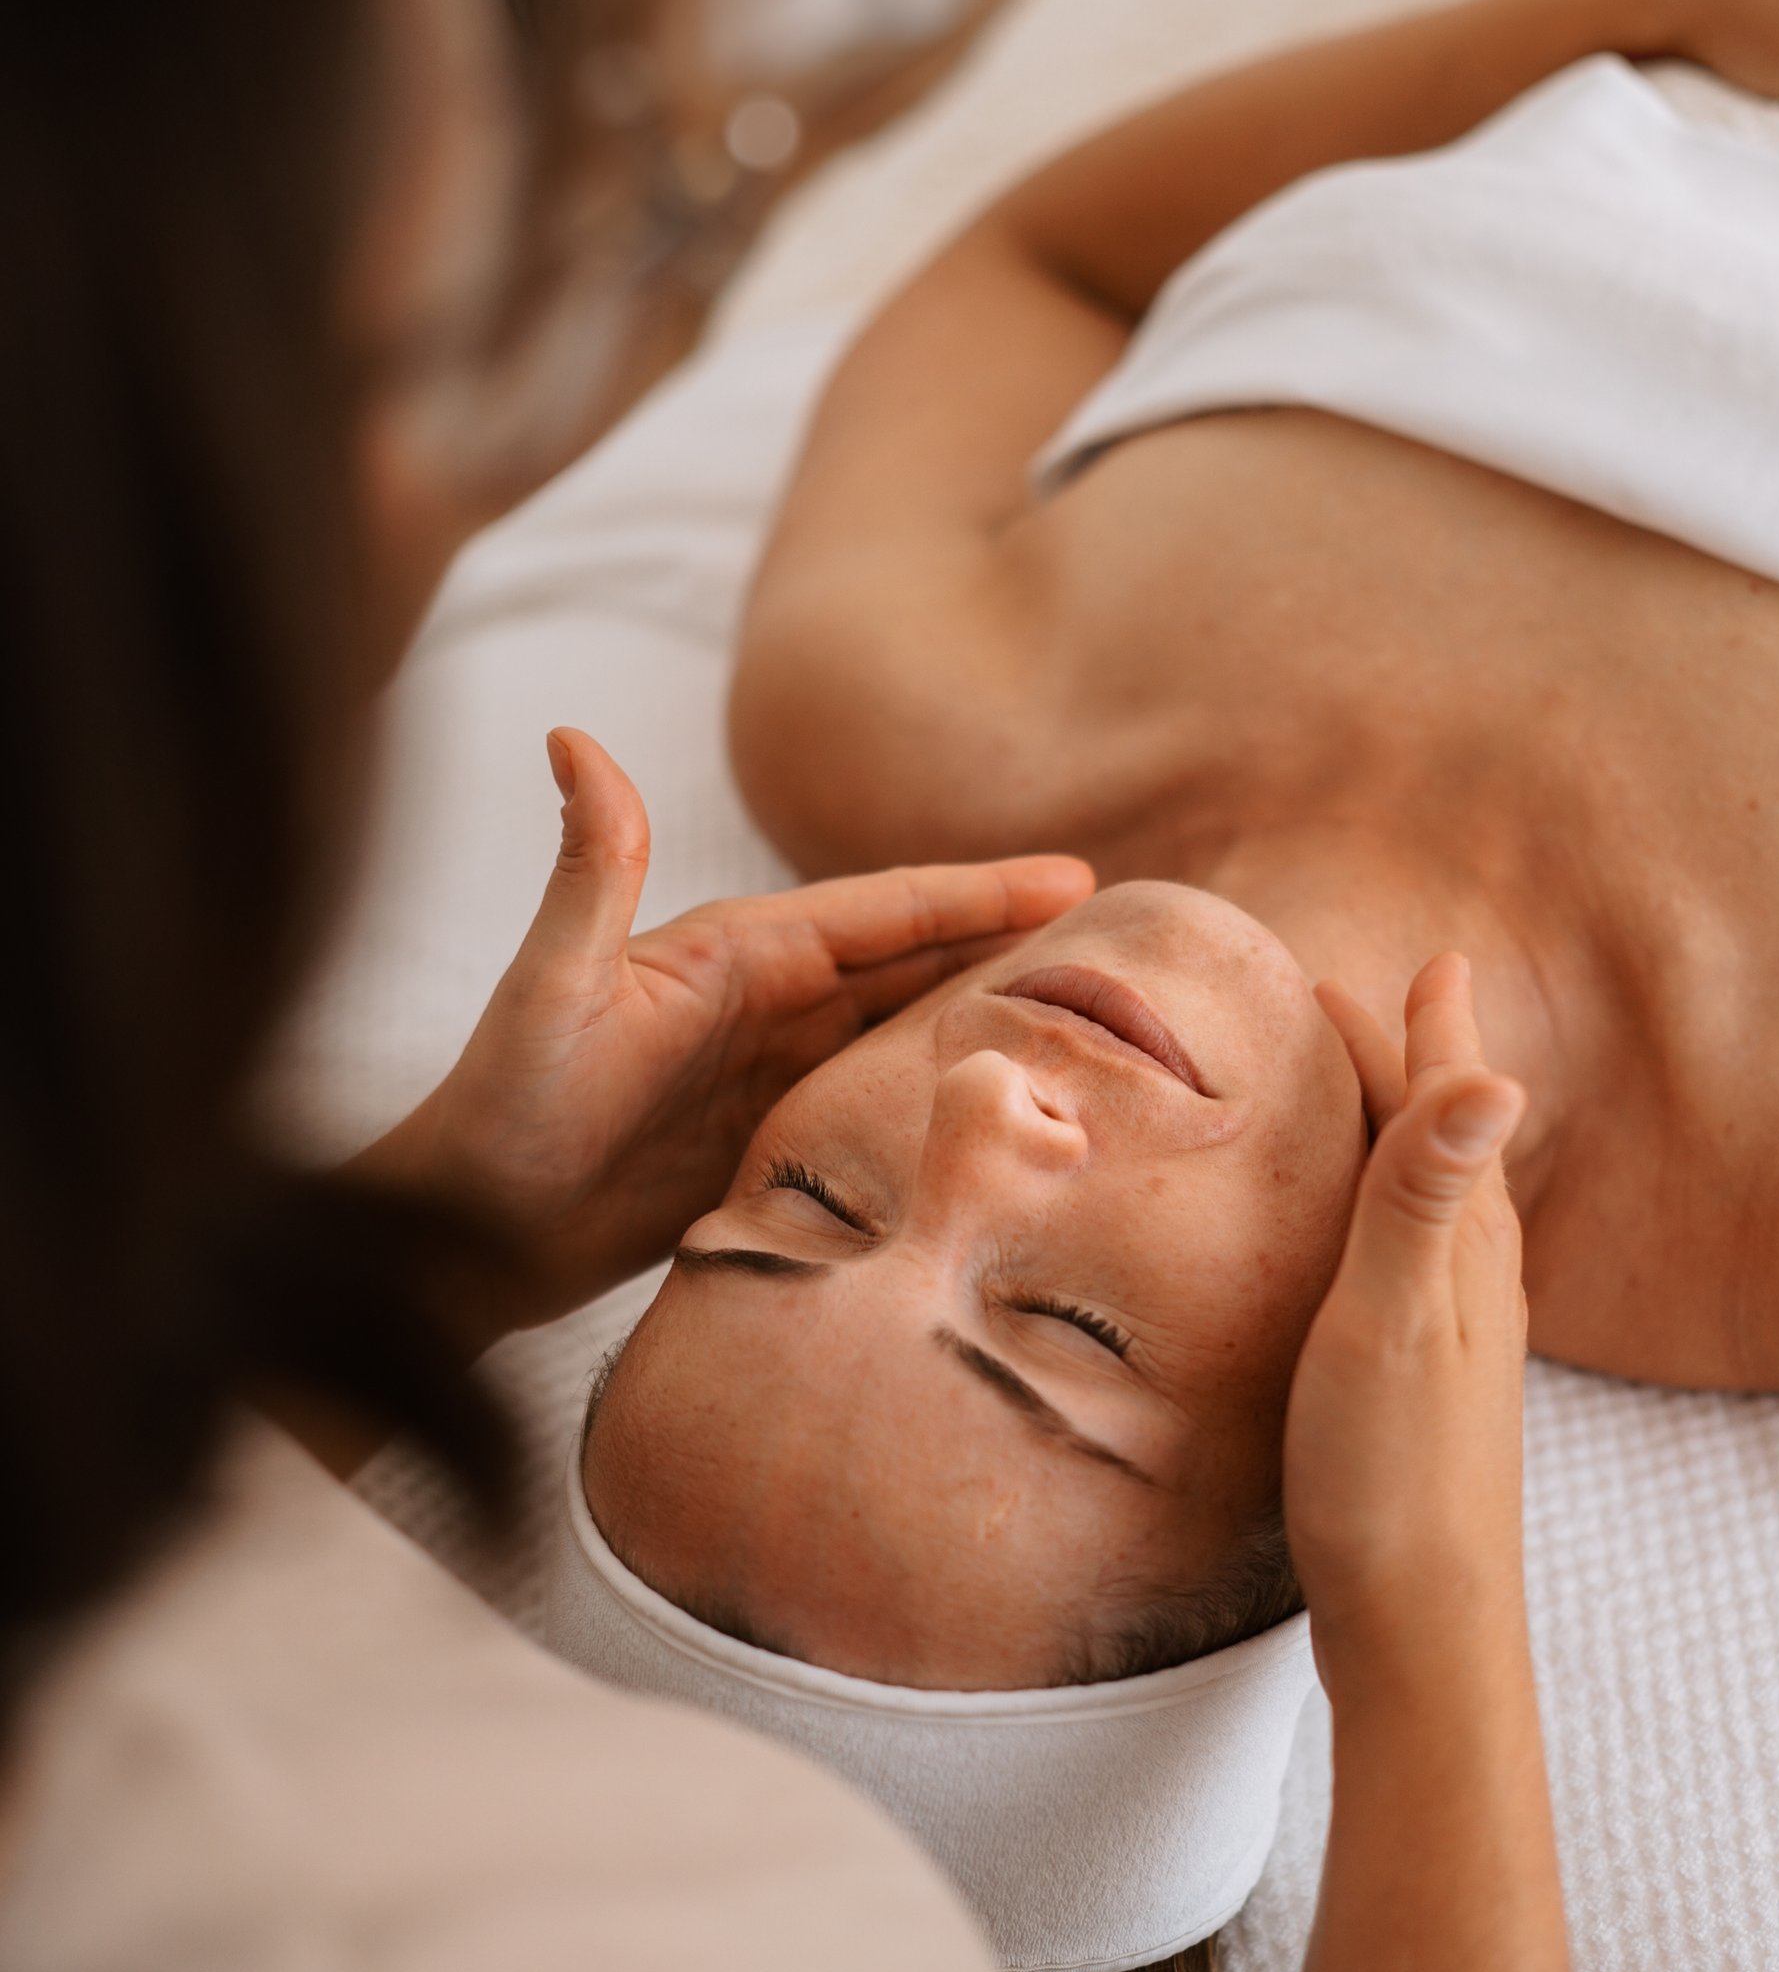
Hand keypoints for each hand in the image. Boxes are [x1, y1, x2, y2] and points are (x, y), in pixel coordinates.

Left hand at [356, 726, 1090, 1338]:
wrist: (462, 1235)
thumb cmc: (499, 1110)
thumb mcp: (552, 988)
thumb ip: (590, 870)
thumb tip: (571, 736)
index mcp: (736, 952)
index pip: (883, 910)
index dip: (978, 892)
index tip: (1076, 878)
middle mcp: (765, 1000)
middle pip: (916, 960)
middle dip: (1014, 940)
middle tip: (1124, 936)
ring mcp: (772, 1071)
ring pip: (909, 1029)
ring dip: (993, 1013)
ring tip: (1094, 1014)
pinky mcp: (772, 1140)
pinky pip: (882, 1104)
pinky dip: (947, 1092)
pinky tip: (1004, 1106)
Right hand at [1281, 954, 1528, 1690]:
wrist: (1425, 1625)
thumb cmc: (1396, 1476)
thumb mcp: (1392, 1321)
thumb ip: (1424, 1196)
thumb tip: (1494, 1072)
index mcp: (1468, 1241)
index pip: (1441, 1098)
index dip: (1418, 1026)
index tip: (1419, 957)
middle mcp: (1479, 1273)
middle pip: (1443, 1135)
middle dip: (1414, 1059)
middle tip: (1381, 996)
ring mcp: (1461, 1329)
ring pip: (1433, 1196)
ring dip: (1404, 1130)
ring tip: (1374, 1094)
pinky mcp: (1431, 1379)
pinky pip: (1413, 1253)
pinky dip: (1384, 1207)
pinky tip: (1363, 1244)